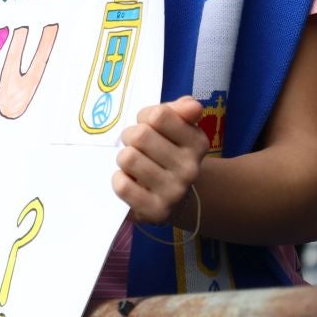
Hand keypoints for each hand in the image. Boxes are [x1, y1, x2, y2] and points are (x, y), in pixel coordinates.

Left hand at [112, 97, 207, 228]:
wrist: (176, 199)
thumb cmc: (169, 152)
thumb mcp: (178, 127)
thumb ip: (181, 110)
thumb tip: (192, 106)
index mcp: (197, 142)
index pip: (158, 115)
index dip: (146, 117)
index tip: (149, 126)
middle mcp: (190, 168)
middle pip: (140, 135)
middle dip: (131, 136)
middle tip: (136, 146)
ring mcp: (174, 191)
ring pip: (128, 158)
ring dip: (124, 158)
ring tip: (133, 164)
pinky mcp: (155, 211)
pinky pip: (122, 186)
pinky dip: (119, 179)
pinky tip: (130, 181)